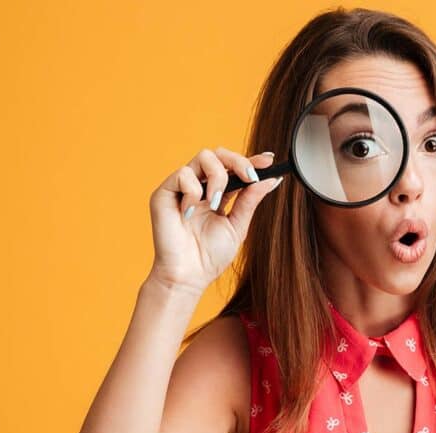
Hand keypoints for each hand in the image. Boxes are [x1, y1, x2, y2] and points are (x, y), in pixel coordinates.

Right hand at [146, 146, 282, 295]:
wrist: (189, 275)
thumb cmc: (210, 255)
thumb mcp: (237, 225)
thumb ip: (251, 200)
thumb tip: (272, 179)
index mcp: (218, 193)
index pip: (234, 168)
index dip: (251, 160)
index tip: (269, 161)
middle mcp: (200, 186)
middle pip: (218, 154)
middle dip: (238, 161)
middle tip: (249, 177)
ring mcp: (182, 187)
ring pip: (203, 157)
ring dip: (218, 177)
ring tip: (216, 204)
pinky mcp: (164, 193)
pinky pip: (182, 174)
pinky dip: (193, 190)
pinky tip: (192, 212)